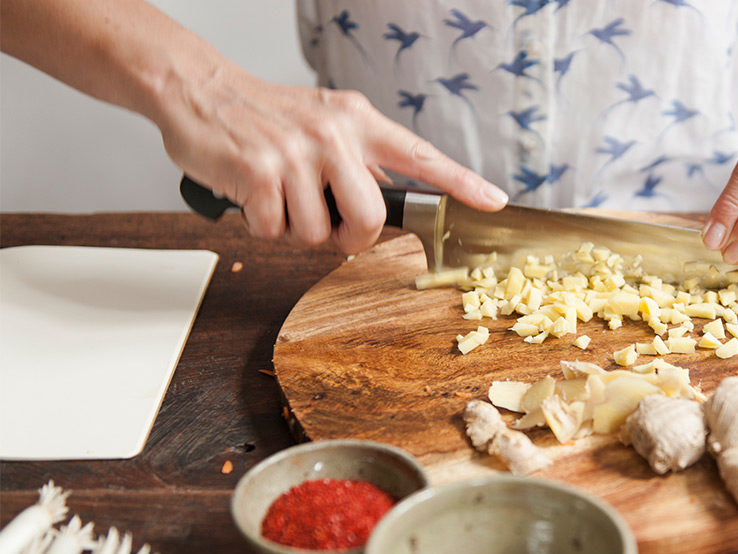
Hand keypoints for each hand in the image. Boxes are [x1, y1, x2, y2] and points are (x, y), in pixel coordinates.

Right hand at [156, 68, 507, 254]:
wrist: (199, 90)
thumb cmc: (266, 117)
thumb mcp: (324, 123)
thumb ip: (359, 159)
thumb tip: (387, 206)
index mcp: (359, 122)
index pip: (421, 155)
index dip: (461, 182)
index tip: (494, 201)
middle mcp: (335, 133)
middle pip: (370, 217)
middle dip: (350, 238)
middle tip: (330, 225)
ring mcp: (297, 152)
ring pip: (319, 233)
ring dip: (296, 229)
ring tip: (279, 196)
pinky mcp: (260, 172)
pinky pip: (275, 230)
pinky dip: (261, 225)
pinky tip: (252, 195)